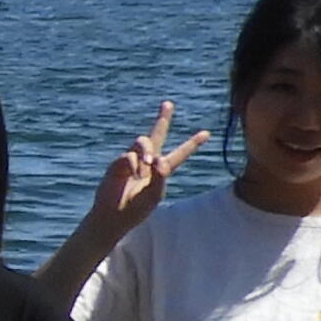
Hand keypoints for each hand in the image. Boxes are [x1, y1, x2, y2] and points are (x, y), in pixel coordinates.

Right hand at [92, 103, 202, 230]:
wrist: (113, 217)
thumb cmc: (135, 209)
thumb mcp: (154, 195)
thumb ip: (160, 177)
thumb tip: (157, 159)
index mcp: (161, 171)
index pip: (180, 154)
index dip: (193, 144)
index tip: (207, 133)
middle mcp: (147, 162)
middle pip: (156, 134)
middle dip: (162, 118)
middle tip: (168, 104)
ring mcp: (132, 161)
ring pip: (143, 141)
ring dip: (147, 151)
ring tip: (146, 166)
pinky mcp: (117, 163)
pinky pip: (129, 155)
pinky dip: (134, 164)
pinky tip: (134, 174)